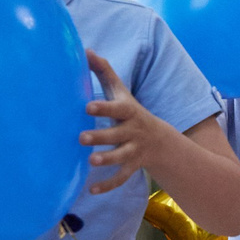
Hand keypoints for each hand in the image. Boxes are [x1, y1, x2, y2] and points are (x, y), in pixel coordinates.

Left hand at [80, 50, 161, 194]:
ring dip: (106, 160)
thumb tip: (85, 50)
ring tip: (90, 161)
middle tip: (80, 138)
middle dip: (100, 137)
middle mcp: (132, 131)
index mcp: (128, 112)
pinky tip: (91, 190)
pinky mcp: (132, 167)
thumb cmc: (129, 110)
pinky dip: (108, 185)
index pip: (116, 108)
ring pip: (120, 157)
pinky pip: (121, 177)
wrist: (159, 139)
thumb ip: (103, 72)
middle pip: (116, 135)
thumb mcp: (120, 91)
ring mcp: (133, 150)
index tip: (87, 107)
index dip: (103, 108)